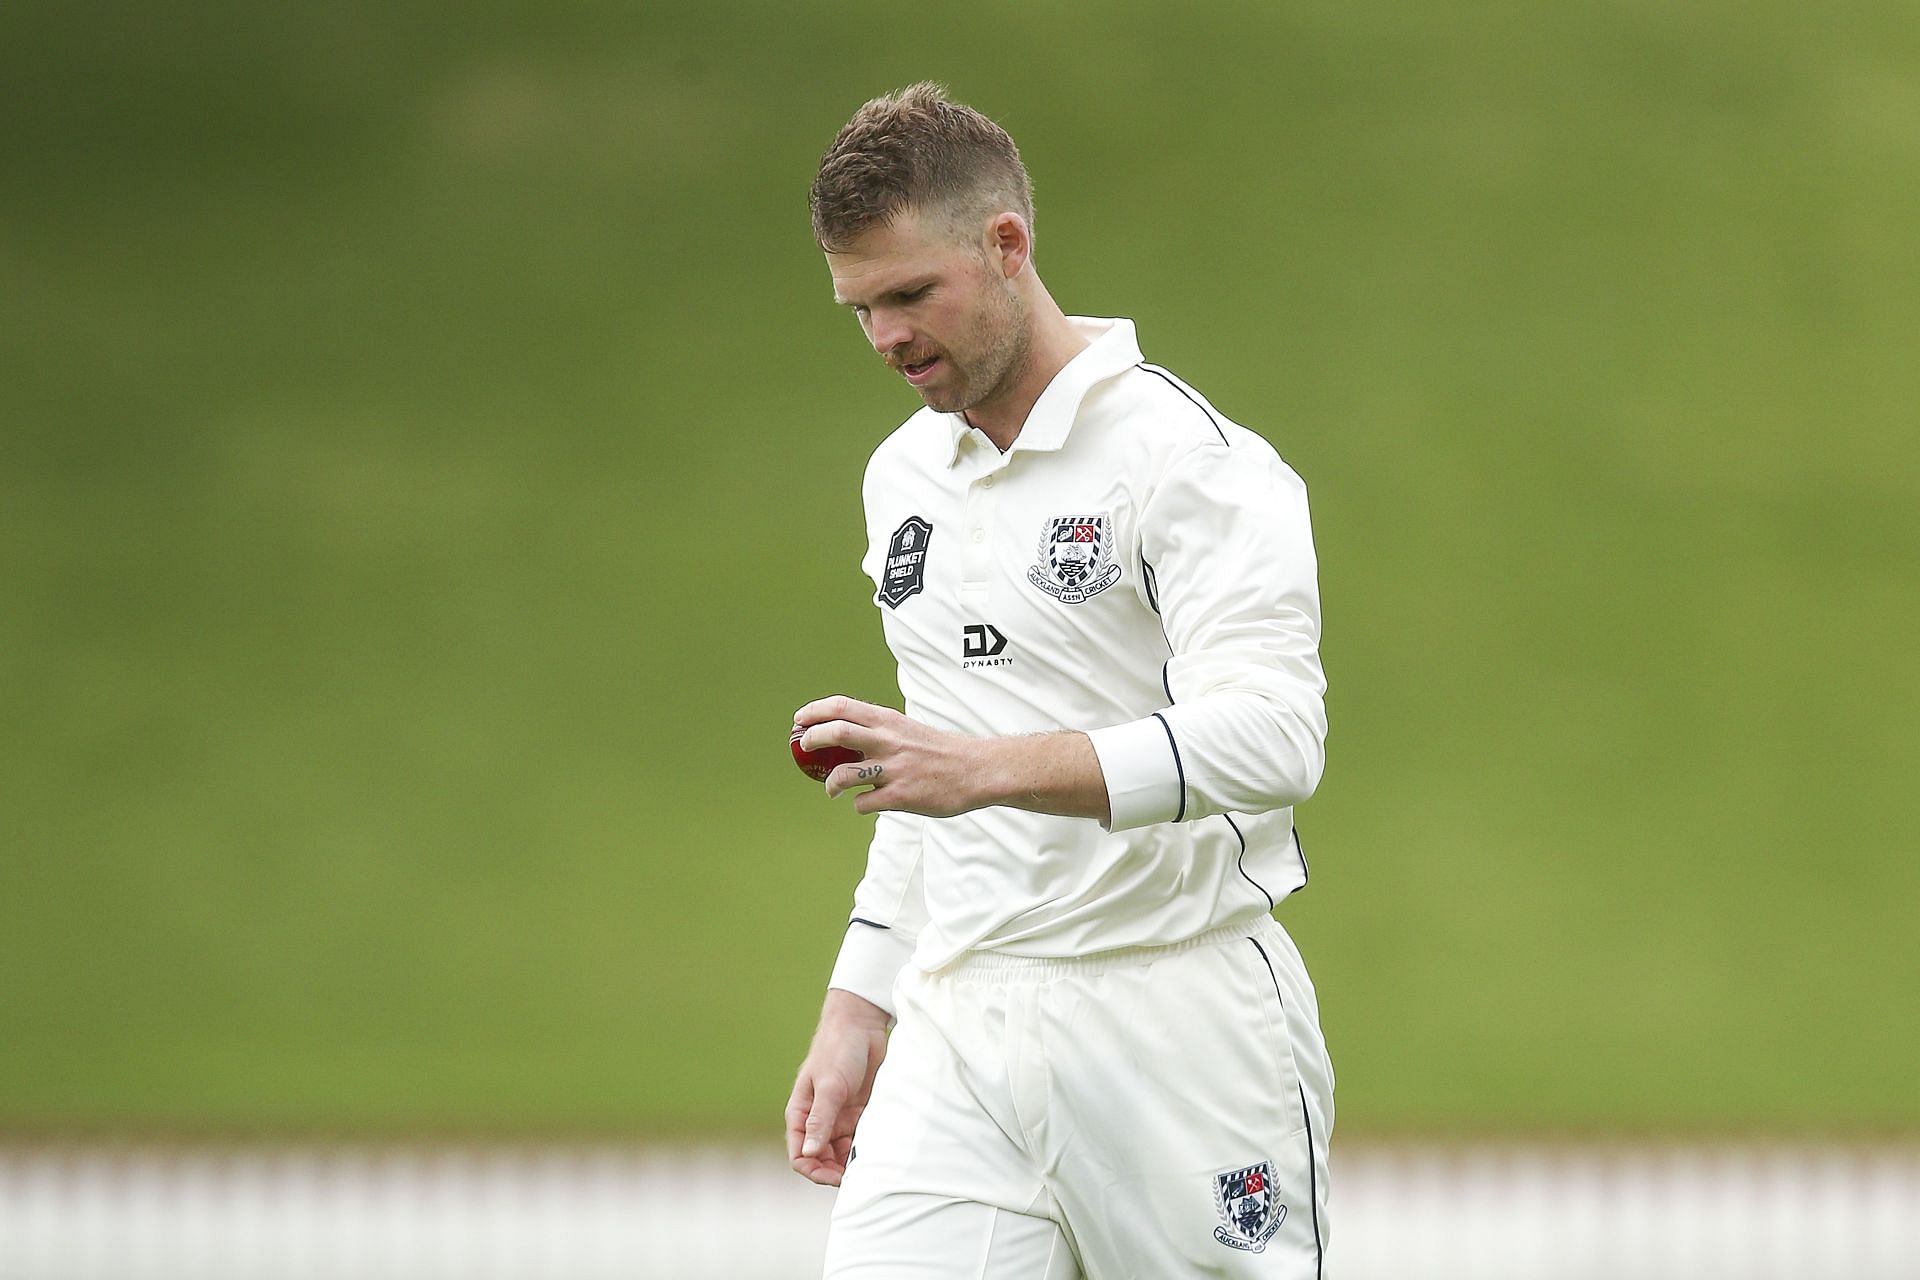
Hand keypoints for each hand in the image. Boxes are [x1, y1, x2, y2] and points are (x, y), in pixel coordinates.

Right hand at [786, 989, 890, 1185]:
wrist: (862, 1024)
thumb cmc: (838, 1049)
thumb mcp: (830, 1086)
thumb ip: (820, 1120)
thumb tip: (810, 1153)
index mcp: (801, 1114)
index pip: (800, 1155)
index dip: (815, 1170)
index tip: (836, 1176)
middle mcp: (818, 1119)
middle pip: (821, 1159)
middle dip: (835, 1171)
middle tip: (857, 1174)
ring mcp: (839, 1117)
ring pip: (841, 1153)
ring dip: (852, 1161)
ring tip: (870, 1161)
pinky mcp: (858, 1113)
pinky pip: (860, 1139)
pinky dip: (866, 1147)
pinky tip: (878, 1148)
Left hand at [792, 696, 988, 817]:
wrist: (977, 770)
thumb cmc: (941, 751)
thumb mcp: (909, 730)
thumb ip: (881, 731)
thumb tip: (847, 737)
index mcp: (890, 722)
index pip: (843, 707)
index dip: (815, 711)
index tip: (799, 719)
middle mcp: (888, 742)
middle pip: (836, 733)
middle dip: (811, 740)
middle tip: (804, 747)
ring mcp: (893, 770)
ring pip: (843, 774)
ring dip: (830, 783)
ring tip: (831, 789)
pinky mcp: (900, 797)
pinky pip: (864, 803)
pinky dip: (859, 805)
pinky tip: (867, 803)